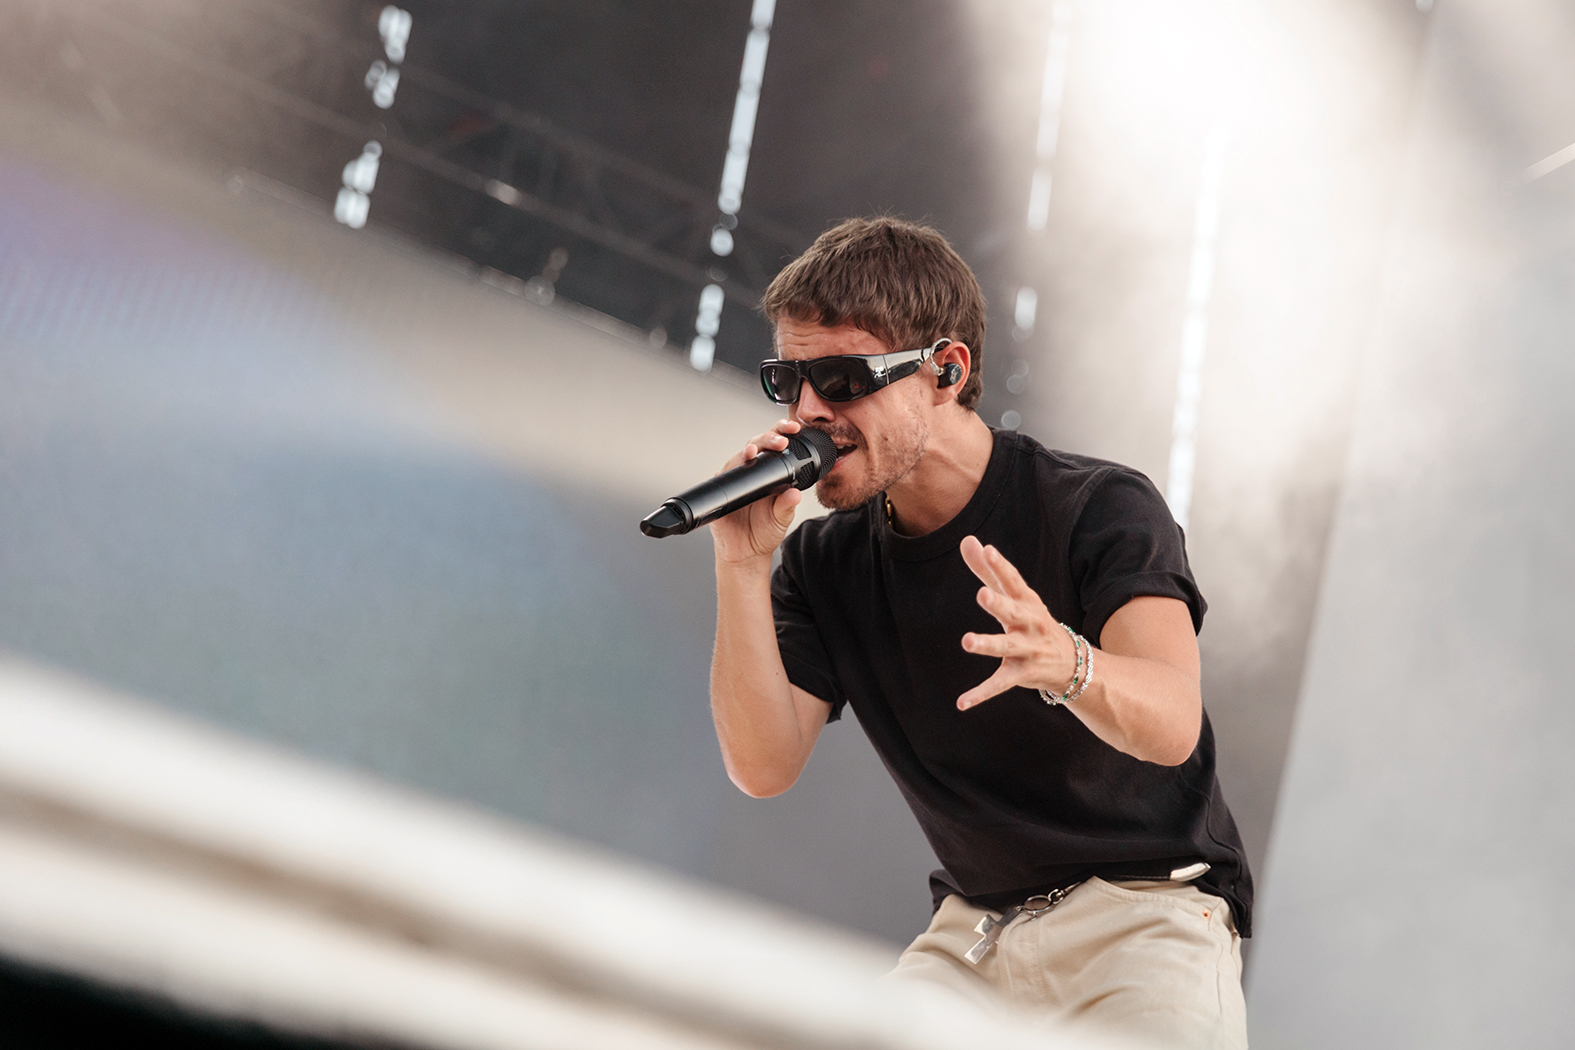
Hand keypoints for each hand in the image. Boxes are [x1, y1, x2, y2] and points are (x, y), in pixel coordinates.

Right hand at [710, 419, 804, 566]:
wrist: (746, 553)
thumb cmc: (764, 532)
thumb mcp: (781, 519)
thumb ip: (787, 506)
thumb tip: (795, 493)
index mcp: (770, 473)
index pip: (775, 446)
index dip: (782, 434)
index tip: (793, 430)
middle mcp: (751, 472)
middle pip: (756, 444)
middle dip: (767, 438)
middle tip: (779, 441)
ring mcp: (735, 479)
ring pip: (738, 457)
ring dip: (746, 451)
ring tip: (754, 452)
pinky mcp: (721, 490)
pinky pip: (721, 477)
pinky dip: (726, 472)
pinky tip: (733, 470)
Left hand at [956, 535, 1077, 709]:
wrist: (1073, 662)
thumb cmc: (1033, 621)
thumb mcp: (1016, 596)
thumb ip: (987, 571)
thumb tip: (967, 540)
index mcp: (1027, 602)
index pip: (1013, 581)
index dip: (1000, 566)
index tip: (988, 550)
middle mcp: (1029, 624)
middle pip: (1013, 612)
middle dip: (999, 604)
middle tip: (982, 594)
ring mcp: (1027, 649)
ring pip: (1006, 647)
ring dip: (988, 644)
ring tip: (967, 642)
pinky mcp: (1021, 673)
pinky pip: (999, 684)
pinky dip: (980, 694)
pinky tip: (962, 703)